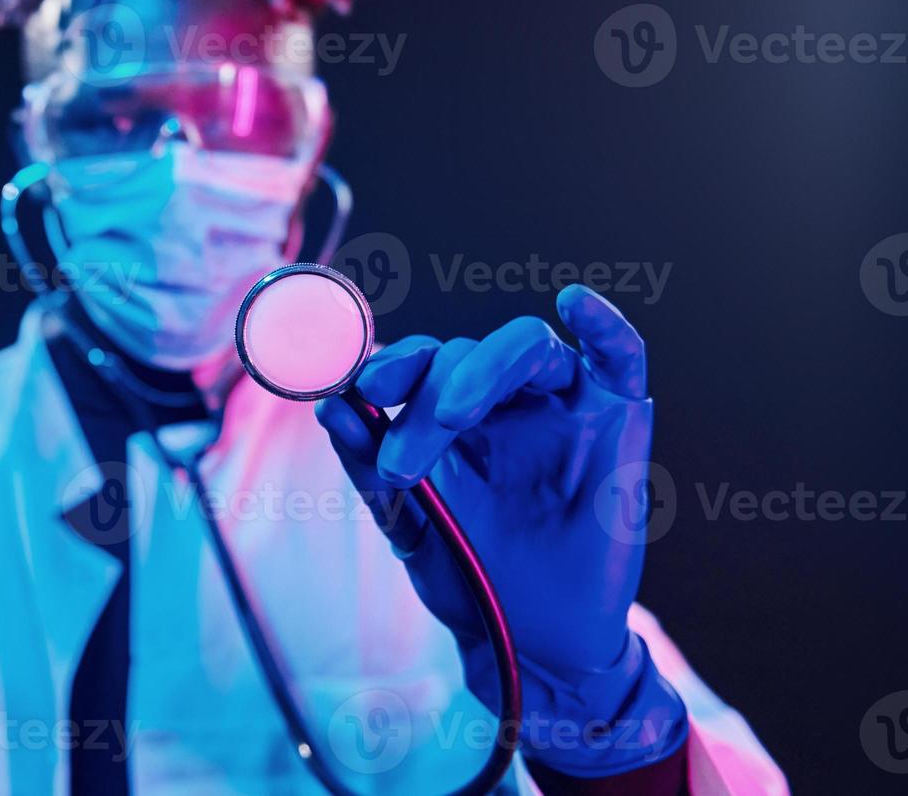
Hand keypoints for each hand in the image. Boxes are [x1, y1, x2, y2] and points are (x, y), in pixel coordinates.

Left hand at [316, 285, 686, 775]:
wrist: (533, 643)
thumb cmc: (468, 576)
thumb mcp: (408, 523)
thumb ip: (370, 463)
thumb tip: (327, 406)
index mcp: (447, 412)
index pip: (417, 363)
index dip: (389, 365)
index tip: (364, 389)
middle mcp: (501, 398)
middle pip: (462, 356)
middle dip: (425, 400)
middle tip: (404, 463)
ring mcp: (560, 402)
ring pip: (526, 346)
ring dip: (483, 369)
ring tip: (450, 414)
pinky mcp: (617, 417)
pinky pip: (620, 356)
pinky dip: (604, 324)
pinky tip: (577, 304)